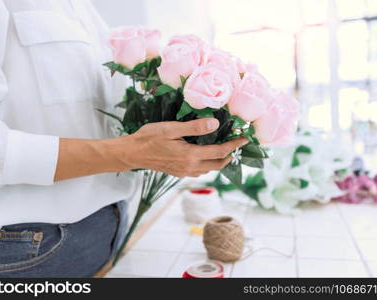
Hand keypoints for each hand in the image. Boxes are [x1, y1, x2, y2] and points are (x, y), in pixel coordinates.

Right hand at [123, 118, 247, 176]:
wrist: (132, 153)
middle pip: (218, 165)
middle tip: (236, 144)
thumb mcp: (171, 129)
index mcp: (190, 156)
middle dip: (230, 156)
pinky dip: (207, 165)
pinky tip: (204, 156)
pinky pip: (199, 171)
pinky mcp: (178, 173)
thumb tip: (215, 124)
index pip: (219, 152)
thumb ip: (194, 127)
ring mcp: (184, 172)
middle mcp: (190, 167)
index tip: (244, 139)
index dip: (234, 145)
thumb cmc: (149, 138)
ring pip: (209, 170)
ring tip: (223, 149)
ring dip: (218, 161)